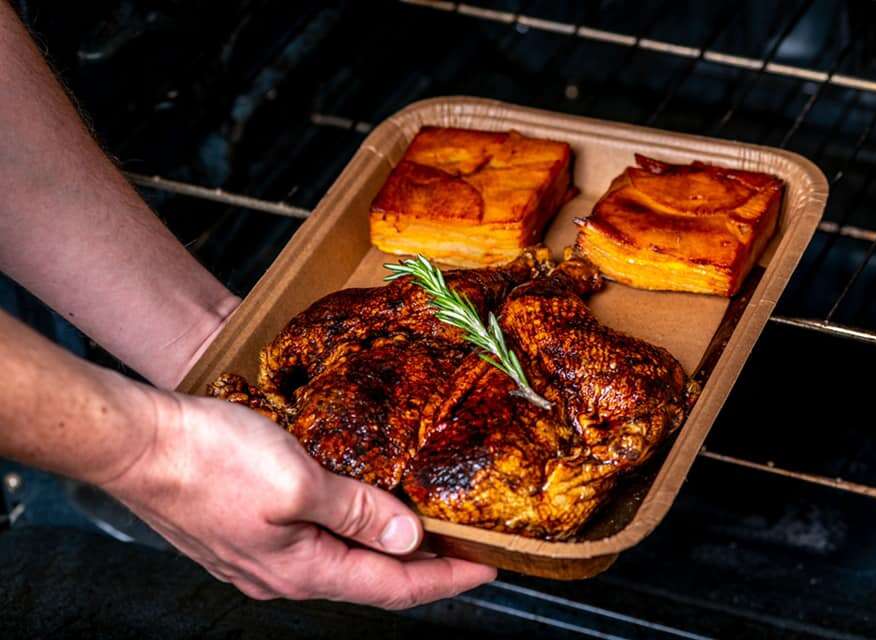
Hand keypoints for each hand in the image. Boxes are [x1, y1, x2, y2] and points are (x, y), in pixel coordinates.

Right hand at [103, 392, 495, 606]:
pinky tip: (357, 508)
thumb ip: (358, 512)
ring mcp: (259, 556)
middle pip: (369, 579)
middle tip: (463, 549)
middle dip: (420, 567)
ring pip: (340, 559)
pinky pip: (312, 540)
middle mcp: (282, 574)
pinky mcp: (244, 530)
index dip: (445, 580)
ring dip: (383, 547)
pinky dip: (348, 529)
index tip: (486, 569)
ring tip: (420, 528)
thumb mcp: (299, 482)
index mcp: (302, 571)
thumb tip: (407, 538)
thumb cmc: (210, 460)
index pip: (393, 586)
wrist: (137, 443)